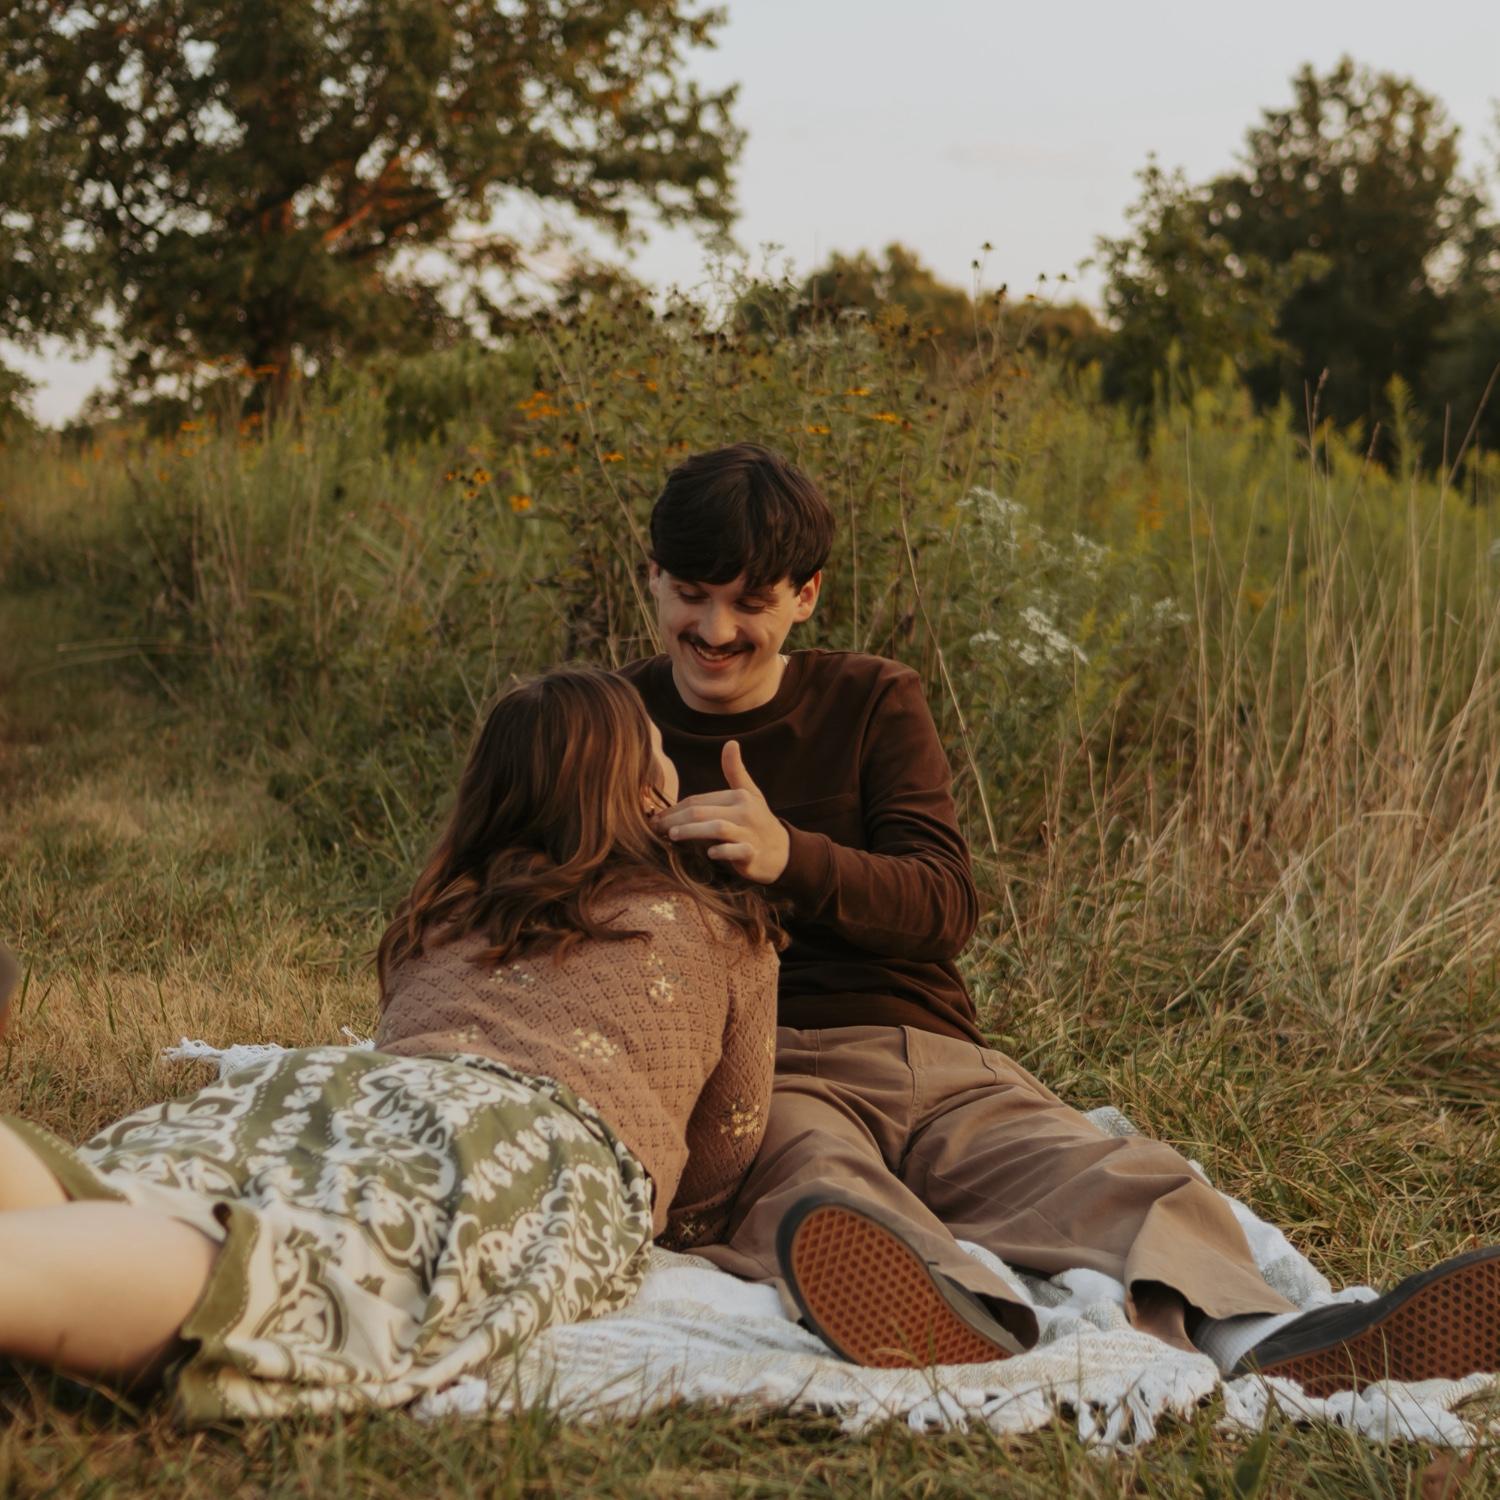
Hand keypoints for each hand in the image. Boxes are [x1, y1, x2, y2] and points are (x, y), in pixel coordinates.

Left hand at [653, 740, 790, 883]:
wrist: (781, 851)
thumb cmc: (758, 820)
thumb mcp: (749, 793)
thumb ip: (735, 771)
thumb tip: (731, 743)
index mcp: (739, 796)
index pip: (699, 800)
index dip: (674, 808)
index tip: (656, 817)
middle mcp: (744, 812)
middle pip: (703, 812)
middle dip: (675, 819)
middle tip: (655, 827)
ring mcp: (749, 833)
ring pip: (716, 828)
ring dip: (692, 831)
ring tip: (672, 835)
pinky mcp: (752, 854)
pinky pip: (735, 851)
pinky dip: (722, 851)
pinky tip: (709, 854)